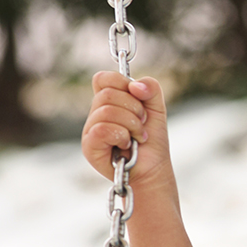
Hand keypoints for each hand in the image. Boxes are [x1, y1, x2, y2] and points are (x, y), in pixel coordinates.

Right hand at [81, 72, 171, 189]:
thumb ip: (151, 88)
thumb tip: (135, 85)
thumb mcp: (157, 108)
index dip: (121, 82)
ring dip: (131, 124)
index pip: (102, 78)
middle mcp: (96, 114)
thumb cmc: (152, 140)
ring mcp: (90, 130)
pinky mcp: (89, 146)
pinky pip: (102, 129)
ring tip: (138, 136)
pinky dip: (121, 135)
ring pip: (106, 111)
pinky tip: (127, 144)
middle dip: (134, 108)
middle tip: (142, 123)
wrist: (154, 168)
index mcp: (108, 102)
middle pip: (107, 94)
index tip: (138, 97)